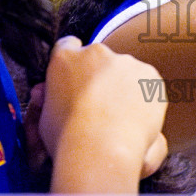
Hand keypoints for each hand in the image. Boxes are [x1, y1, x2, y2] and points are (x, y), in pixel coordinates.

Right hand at [38, 36, 168, 192]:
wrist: (100, 149)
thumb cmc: (67, 139)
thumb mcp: (45, 117)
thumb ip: (51, 98)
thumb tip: (46, 94)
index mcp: (65, 58)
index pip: (68, 46)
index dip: (74, 64)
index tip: (79, 79)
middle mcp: (96, 53)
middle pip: (101, 60)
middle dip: (102, 78)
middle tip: (101, 107)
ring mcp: (125, 62)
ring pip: (126, 71)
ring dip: (124, 88)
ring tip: (119, 120)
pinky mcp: (149, 75)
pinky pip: (147, 85)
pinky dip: (144, 99)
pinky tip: (135, 120)